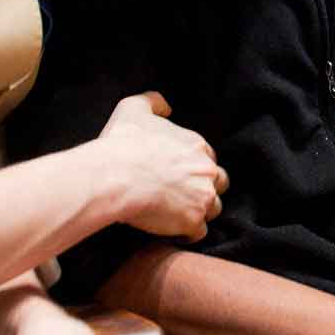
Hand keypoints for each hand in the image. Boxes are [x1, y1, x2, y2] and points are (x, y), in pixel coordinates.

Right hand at [94, 92, 226, 239]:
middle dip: (205, 189)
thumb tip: (165, 106)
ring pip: (212, 209)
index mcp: (197, 146)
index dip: (194, 168)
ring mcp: (203, 197)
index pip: (208, 158)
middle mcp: (207, 171)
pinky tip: (172, 231)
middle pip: (218, 184)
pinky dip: (188, 233)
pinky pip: (199, 232)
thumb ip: (152, 102)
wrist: (116, 176)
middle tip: (182, 196)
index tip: (178, 175)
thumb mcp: (133, 109)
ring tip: (177, 215)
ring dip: (198, 211)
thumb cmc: (123, 143)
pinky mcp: (193, 221)